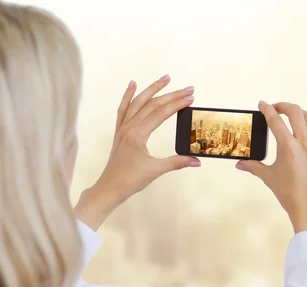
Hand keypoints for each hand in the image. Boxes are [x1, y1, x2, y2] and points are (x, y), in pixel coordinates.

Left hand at [75, 75, 198, 230]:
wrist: (110, 187)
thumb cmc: (130, 180)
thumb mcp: (156, 171)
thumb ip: (177, 163)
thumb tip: (197, 161)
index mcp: (137, 135)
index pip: (160, 114)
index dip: (177, 104)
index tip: (190, 98)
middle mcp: (129, 127)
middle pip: (151, 105)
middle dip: (171, 95)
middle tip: (188, 88)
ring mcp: (122, 128)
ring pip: (138, 102)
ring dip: (152, 89)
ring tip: (165, 78)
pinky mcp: (119, 131)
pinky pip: (123, 109)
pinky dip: (128, 95)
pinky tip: (133, 84)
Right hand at [237, 101, 306, 233]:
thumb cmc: (289, 195)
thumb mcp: (269, 178)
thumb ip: (253, 166)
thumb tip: (239, 164)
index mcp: (288, 148)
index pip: (275, 120)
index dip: (267, 109)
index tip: (262, 104)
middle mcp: (305, 144)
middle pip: (295, 112)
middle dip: (283, 106)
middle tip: (276, 108)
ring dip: (300, 114)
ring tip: (293, 116)